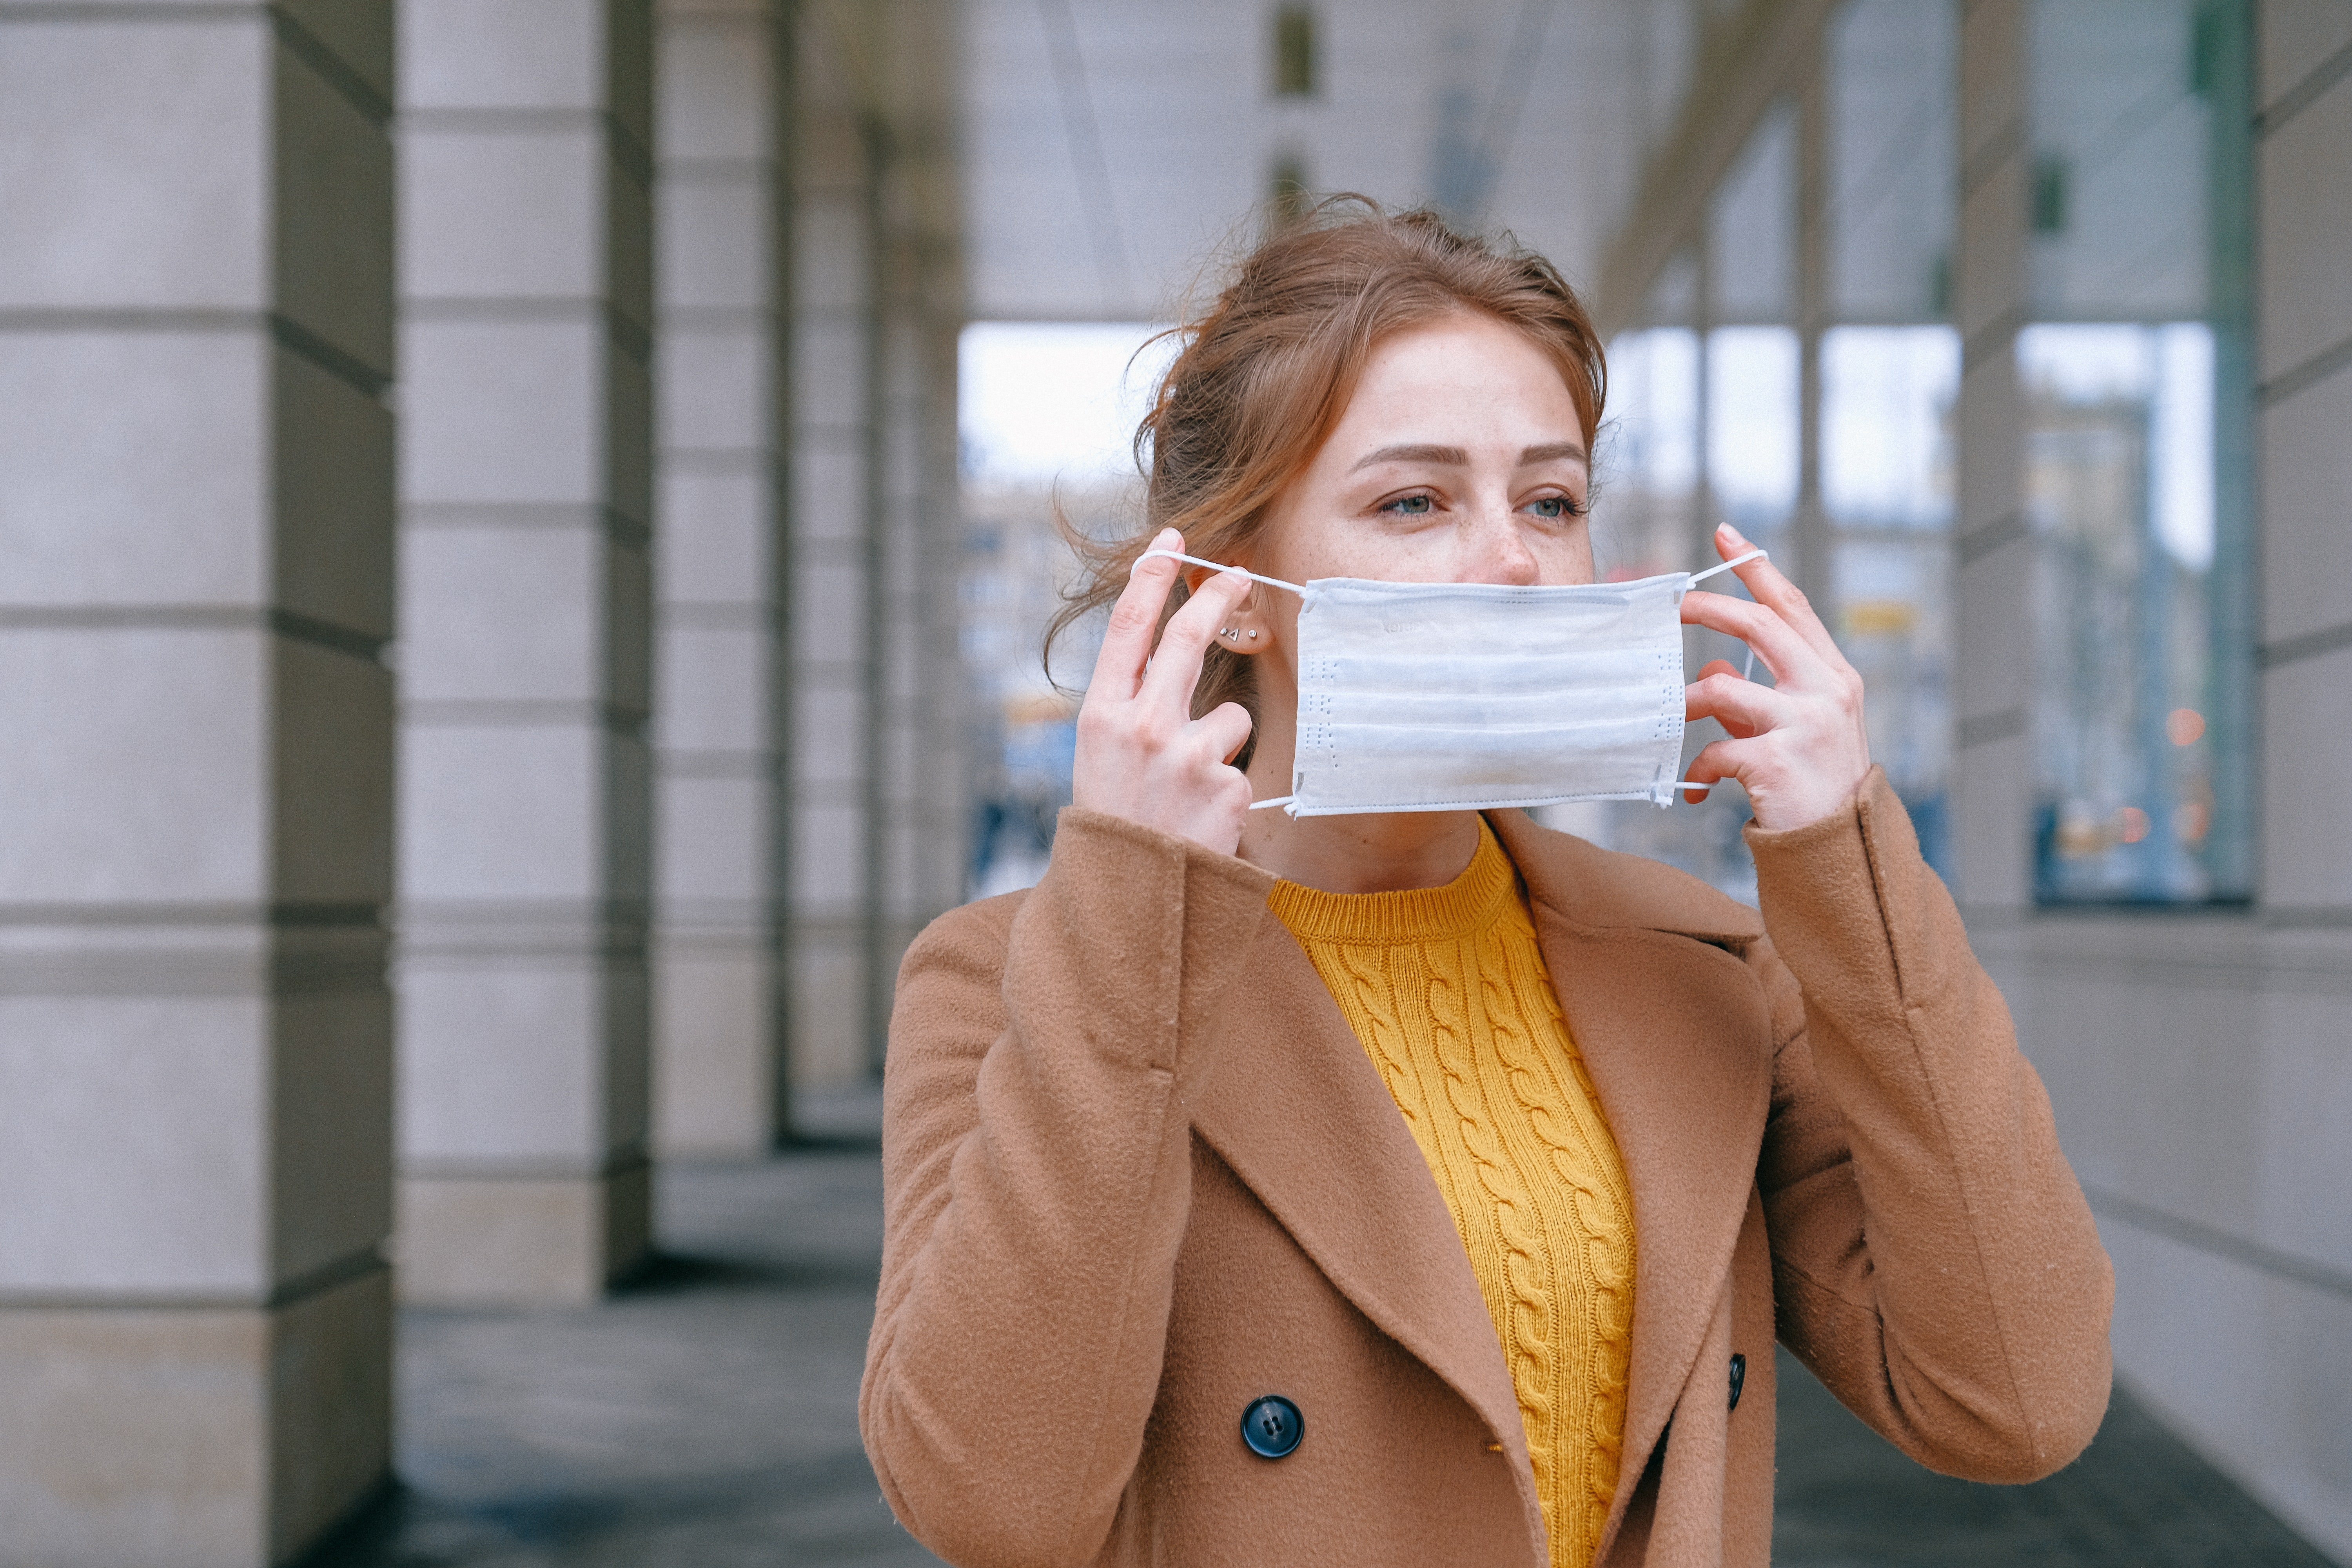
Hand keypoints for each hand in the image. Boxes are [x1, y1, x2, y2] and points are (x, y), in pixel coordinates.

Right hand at [1071, 528, 1257, 853]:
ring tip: (1189, 793)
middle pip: (1189, 640)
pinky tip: (1202, 821)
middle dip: (1217, 597)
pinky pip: (1240, 767)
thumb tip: (1175, 656)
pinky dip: (1227, 790)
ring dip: (1220, 746)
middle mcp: (1141, 727)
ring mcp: (1186, 756)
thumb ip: (1132, 709)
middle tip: (1239, 572)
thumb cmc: (1115, 827)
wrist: (1127, 904)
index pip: (1128, 629)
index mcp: (1100, 717)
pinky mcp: (1225, 788)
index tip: (1173, 542)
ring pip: (1229, 718)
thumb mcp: (1102, 761)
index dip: (1152, 578)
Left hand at [1678, 523, 1872, 831]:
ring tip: (1672, 720)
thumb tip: (1714, 674)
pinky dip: (1700, 768)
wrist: (1841, 852)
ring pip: (1722, 689)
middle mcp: (1827, 691)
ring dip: (1686, 703)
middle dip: (1708, 608)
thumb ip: (1758, 698)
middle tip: (1672, 607)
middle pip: (1758, 625)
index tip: (1727, 536)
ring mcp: (1806, 724)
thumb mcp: (1795, 730)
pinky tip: (1699, 789)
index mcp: (1834, 676)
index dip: (1757, 569)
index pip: (1793, 607)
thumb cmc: (1814, 787)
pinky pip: (1716, 749)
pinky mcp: (1778, 760)